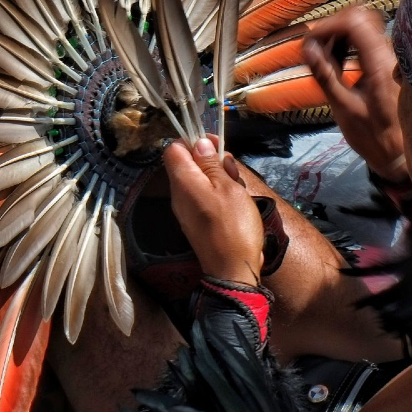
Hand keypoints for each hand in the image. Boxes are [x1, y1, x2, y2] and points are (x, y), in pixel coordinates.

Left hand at [163, 135, 263, 286]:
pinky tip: (236, 201)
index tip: (215, 144)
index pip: (173, 149)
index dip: (192, 141)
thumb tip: (198, 143)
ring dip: (219, 177)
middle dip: (211, 159)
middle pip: (187, 164)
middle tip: (232, 168)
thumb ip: (211, 164)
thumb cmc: (233, 225)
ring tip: (238, 187)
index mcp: (183, 182)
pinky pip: (204, 197)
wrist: (233, 270)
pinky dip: (219, 193)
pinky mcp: (197, 221)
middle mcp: (179, 194)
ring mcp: (187, 209)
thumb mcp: (227, 188)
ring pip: (199, 180)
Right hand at [302, 7, 407, 182]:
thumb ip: (325, 75)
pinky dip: (349, 44)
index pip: (354, 22)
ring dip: (339, 35)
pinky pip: (368, 41)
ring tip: (322, 56)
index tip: (309, 43)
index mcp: (379, 63)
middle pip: (361, 17)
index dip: (327, 26)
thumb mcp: (343, 108)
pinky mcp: (388, 64)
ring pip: (364, 27)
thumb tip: (307, 49)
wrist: (399, 154)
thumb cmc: (373, 136)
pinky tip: (336, 62)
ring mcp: (390, 58)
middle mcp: (388, 54)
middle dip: (333, 27)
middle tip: (314, 47)